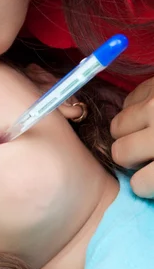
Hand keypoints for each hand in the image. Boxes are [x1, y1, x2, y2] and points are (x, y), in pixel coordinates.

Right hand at [111, 77, 153, 197]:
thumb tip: (139, 183)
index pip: (139, 184)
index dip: (143, 185)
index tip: (147, 180)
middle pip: (121, 153)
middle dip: (131, 158)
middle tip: (145, 156)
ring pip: (118, 125)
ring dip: (129, 132)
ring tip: (146, 132)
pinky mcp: (153, 84)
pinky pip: (128, 102)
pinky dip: (136, 111)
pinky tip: (150, 114)